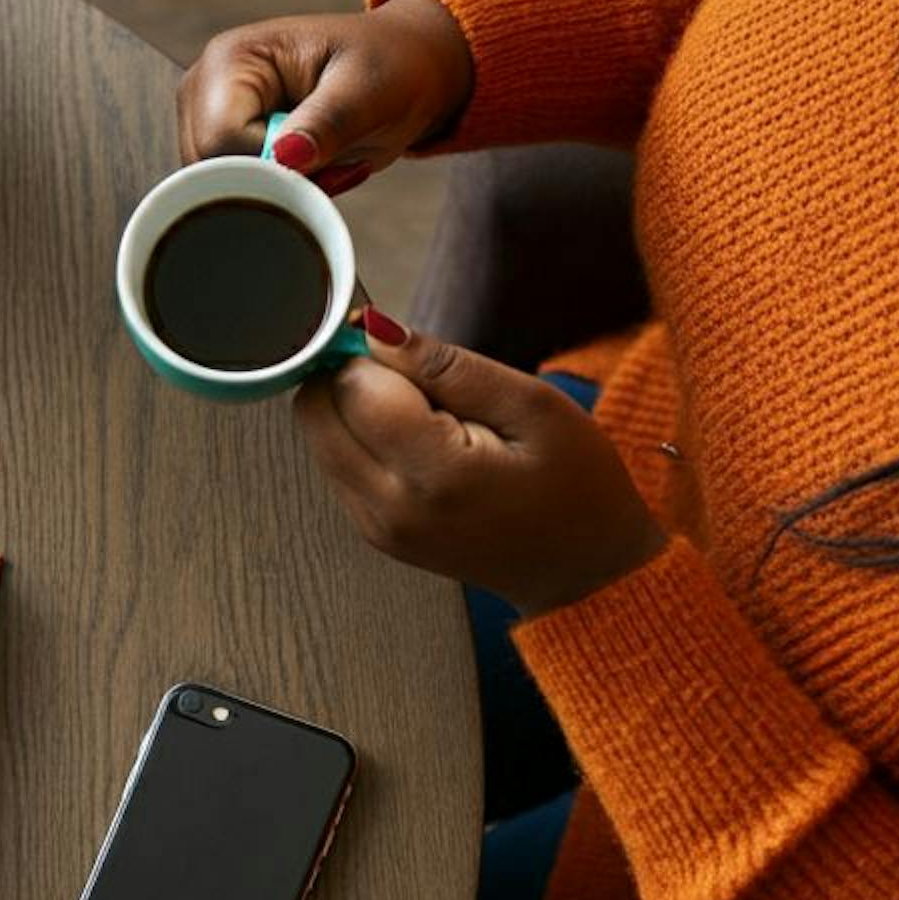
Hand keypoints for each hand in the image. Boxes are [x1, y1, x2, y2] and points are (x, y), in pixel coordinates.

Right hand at [176, 0, 473, 196]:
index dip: (270, 167)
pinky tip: (312, 167)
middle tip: (335, 163)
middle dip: (276, 182)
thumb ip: (327, 124)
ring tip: (326, 161)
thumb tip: (284, 158)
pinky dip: (278, 193)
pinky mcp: (221, 144)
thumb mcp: (369, 93)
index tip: (327, 163)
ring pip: (221, 190)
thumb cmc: (388, 68)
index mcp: (233, 58)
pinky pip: (236, 193)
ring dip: (281, 190)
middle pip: (212, 171)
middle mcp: (204, 85)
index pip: (220, 140)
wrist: (400, 70)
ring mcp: (205, 116)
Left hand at [294, 312, 667, 615]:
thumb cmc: (576, 485)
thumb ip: (448, 366)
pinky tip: (421, 443)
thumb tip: (374, 328)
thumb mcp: (532, 406)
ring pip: (319, 436)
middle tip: (421, 382)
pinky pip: (336, 462)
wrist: (582, 571)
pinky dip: (362, 437)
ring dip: (356, 407)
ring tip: (431, 417)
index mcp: (434, 477)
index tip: (416, 352)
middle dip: (352, 376)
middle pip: (316, 411)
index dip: (373, 351)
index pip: (352, 386)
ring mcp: (376, 528)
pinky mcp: (373, 533)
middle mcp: (389, 510)